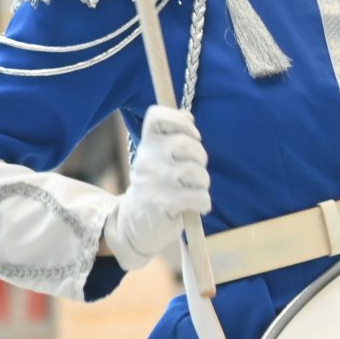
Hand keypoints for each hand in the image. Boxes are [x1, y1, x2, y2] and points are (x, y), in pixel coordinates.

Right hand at [103, 107, 211, 270]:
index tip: (192, 136)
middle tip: (196, 172)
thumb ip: (172, 135)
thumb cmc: (156, 186)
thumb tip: (188, 115)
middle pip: (185, 144)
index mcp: (147, 145)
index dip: (181, 122)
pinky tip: (198, 207)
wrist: (136, 224)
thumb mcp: (158, 158)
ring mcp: (153, 182)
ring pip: (194, 172)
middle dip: (201, 158)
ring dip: (203, 184)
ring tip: (195, 191)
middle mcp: (146, 160)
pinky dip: (203, 203)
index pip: (157, 117)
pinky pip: (198, 197)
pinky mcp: (162, 204)